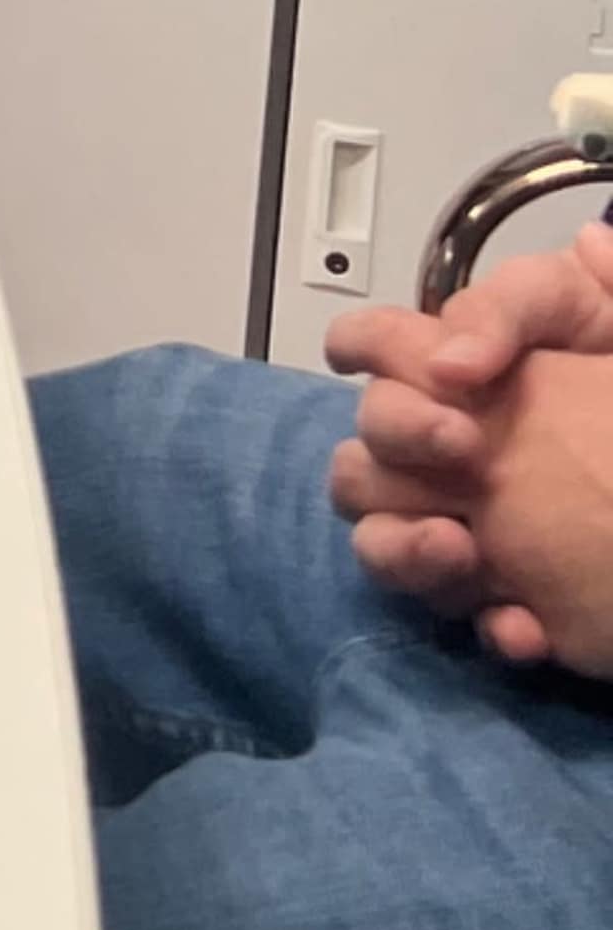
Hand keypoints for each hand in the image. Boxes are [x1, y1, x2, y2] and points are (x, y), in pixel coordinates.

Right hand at [329, 228, 612, 665]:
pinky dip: (495, 625)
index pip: (373, 349)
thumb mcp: (575, 304)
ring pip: (384, 545)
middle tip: (464, 446)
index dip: (355, 349)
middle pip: (363, 453)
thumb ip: (509, 307)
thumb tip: (450, 361)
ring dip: (406, 549)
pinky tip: (527, 623)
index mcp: (453, 375)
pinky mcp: (517, 596)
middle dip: (397, 444)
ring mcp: (469, 526)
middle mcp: (443, 451)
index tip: (356, 357)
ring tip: (460, 550)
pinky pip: (477, 621)